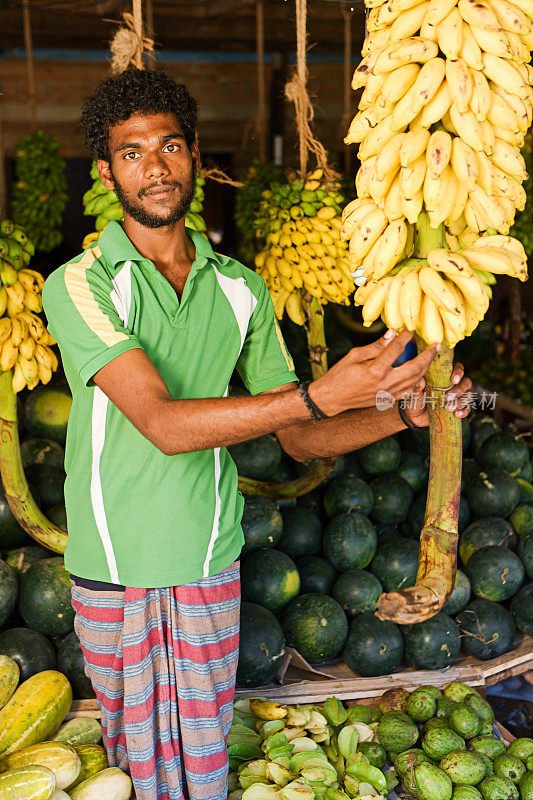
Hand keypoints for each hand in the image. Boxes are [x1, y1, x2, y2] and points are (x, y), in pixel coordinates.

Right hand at [310, 329, 439, 416]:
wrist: (332, 398)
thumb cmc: (340, 375)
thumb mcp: (354, 355)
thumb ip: (376, 346)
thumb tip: (392, 333)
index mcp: (375, 370)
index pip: (396, 349)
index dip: (405, 336)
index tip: (411, 329)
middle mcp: (384, 383)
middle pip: (414, 367)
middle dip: (427, 356)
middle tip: (435, 345)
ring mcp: (387, 394)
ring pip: (414, 380)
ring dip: (425, 368)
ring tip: (430, 357)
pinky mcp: (387, 400)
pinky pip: (408, 392)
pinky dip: (416, 384)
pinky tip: (421, 377)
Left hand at [402, 362, 472, 427]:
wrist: (414, 415)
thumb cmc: (415, 398)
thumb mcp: (414, 391)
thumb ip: (417, 385)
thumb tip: (421, 380)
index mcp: (445, 374)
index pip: (458, 367)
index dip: (459, 372)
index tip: (454, 380)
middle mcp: (453, 384)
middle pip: (466, 382)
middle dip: (459, 390)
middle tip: (448, 397)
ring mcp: (457, 396)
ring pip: (468, 395)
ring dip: (460, 402)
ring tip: (448, 408)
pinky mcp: (458, 408)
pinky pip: (467, 408)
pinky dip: (464, 411)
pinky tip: (457, 414)